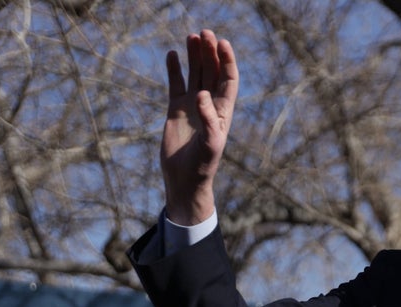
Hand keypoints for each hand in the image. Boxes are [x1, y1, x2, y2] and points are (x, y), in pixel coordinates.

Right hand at [161, 30, 238, 224]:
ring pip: (195, 74)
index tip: (223, 43)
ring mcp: (192, 106)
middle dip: (210, 52)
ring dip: (194, 56)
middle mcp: (210, 105)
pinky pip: (176, 84)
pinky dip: (174, 69)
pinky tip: (171, 54)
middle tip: (205, 33)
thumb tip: (202, 94)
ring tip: (191, 36)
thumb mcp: (210, 144)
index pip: (228, 80)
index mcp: (223, 111)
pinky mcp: (176, 110)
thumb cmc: (202, 165)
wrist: (185, 180)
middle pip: (212, 72)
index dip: (227, 61)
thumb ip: (209, 119)